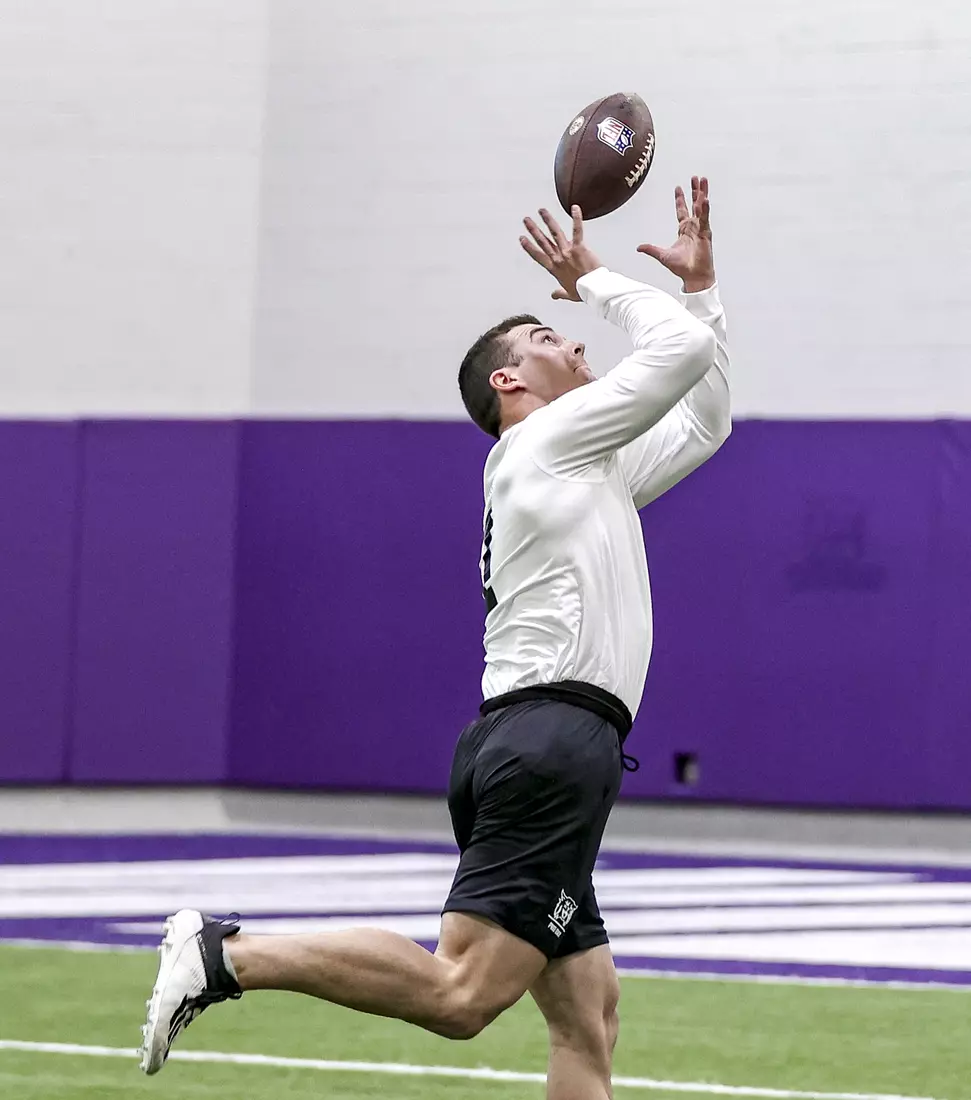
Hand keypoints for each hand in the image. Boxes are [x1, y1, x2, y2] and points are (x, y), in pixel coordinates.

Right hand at [520, 206, 602, 301]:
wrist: (593, 289)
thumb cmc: (582, 292)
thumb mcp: (568, 294)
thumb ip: (559, 293)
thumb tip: (554, 295)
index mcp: (554, 269)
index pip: (538, 256)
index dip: (529, 247)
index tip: (522, 239)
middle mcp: (558, 258)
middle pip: (543, 241)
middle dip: (533, 229)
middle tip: (526, 220)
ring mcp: (568, 252)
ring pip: (555, 233)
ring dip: (548, 220)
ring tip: (541, 211)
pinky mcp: (579, 247)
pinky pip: (577, 230)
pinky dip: (576, 218)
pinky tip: (575, 207)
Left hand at [637, 176, 714, 293]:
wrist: (693, 277)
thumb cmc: (682, 268)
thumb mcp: (663, 256)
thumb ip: (651, 249)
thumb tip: (639, 247)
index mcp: (684, 230)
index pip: (682, 211)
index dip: (680, 199)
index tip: (678, 187)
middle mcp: (694, 227)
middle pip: (695, 204)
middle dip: (695, 191)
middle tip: (696, 178)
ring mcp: (701, 230)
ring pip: (702, 208)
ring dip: (703, 194)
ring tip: (704, 181)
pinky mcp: (706, 234)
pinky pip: (705, 219)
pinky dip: (705, 210)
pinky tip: (705, 200)